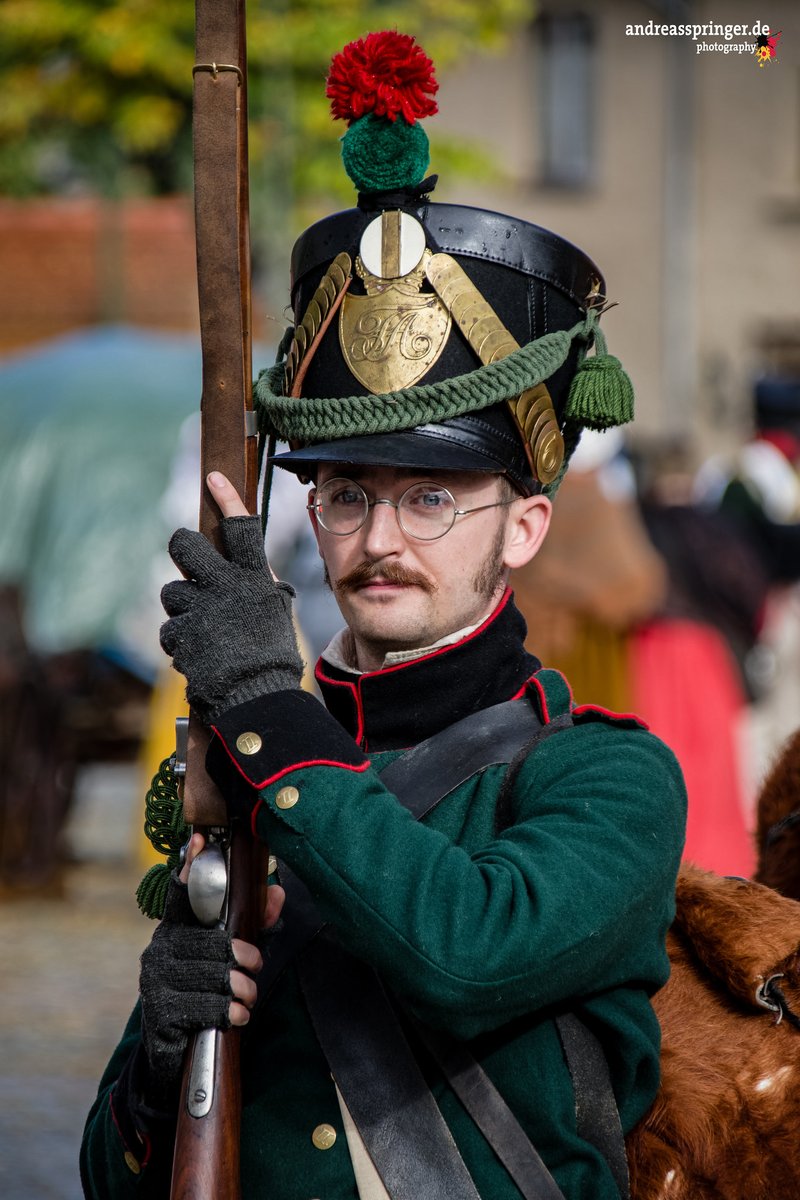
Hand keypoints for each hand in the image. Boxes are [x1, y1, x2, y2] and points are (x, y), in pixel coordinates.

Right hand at [138, 833, 284, 1096]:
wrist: (175, 1050)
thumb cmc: (207, 989)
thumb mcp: (233, 957)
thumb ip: (255, 925)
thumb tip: (277, 892)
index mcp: (177, 926)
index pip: (181, 892)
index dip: (191, 867)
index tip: (200, 841)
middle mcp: (160, 947)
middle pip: (208, 940)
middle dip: (240, 955)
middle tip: (255, 967)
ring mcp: (155, 979)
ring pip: (207, 973)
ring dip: (238, 987)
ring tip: (249, 996)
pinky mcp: (158, 1012)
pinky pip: (199, 1005)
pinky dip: (226, 1011)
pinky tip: (237, 1016)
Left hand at [159, 473, 303, 722]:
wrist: (257, 695)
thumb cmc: (272, 654)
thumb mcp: (275, 610)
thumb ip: (258, 584)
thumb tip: (247, 567)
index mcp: (254, 577)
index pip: (242, 528)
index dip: (227, 499)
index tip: (213, 478)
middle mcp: (225, 585)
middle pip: (185, 544)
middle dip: (182, 547)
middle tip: (189, 561)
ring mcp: (200, 608)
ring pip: (172, 591)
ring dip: (183, 607)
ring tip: (204, 630)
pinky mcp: (181, 632)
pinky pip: (171, 627)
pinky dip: (181, 640)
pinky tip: (200, 652)